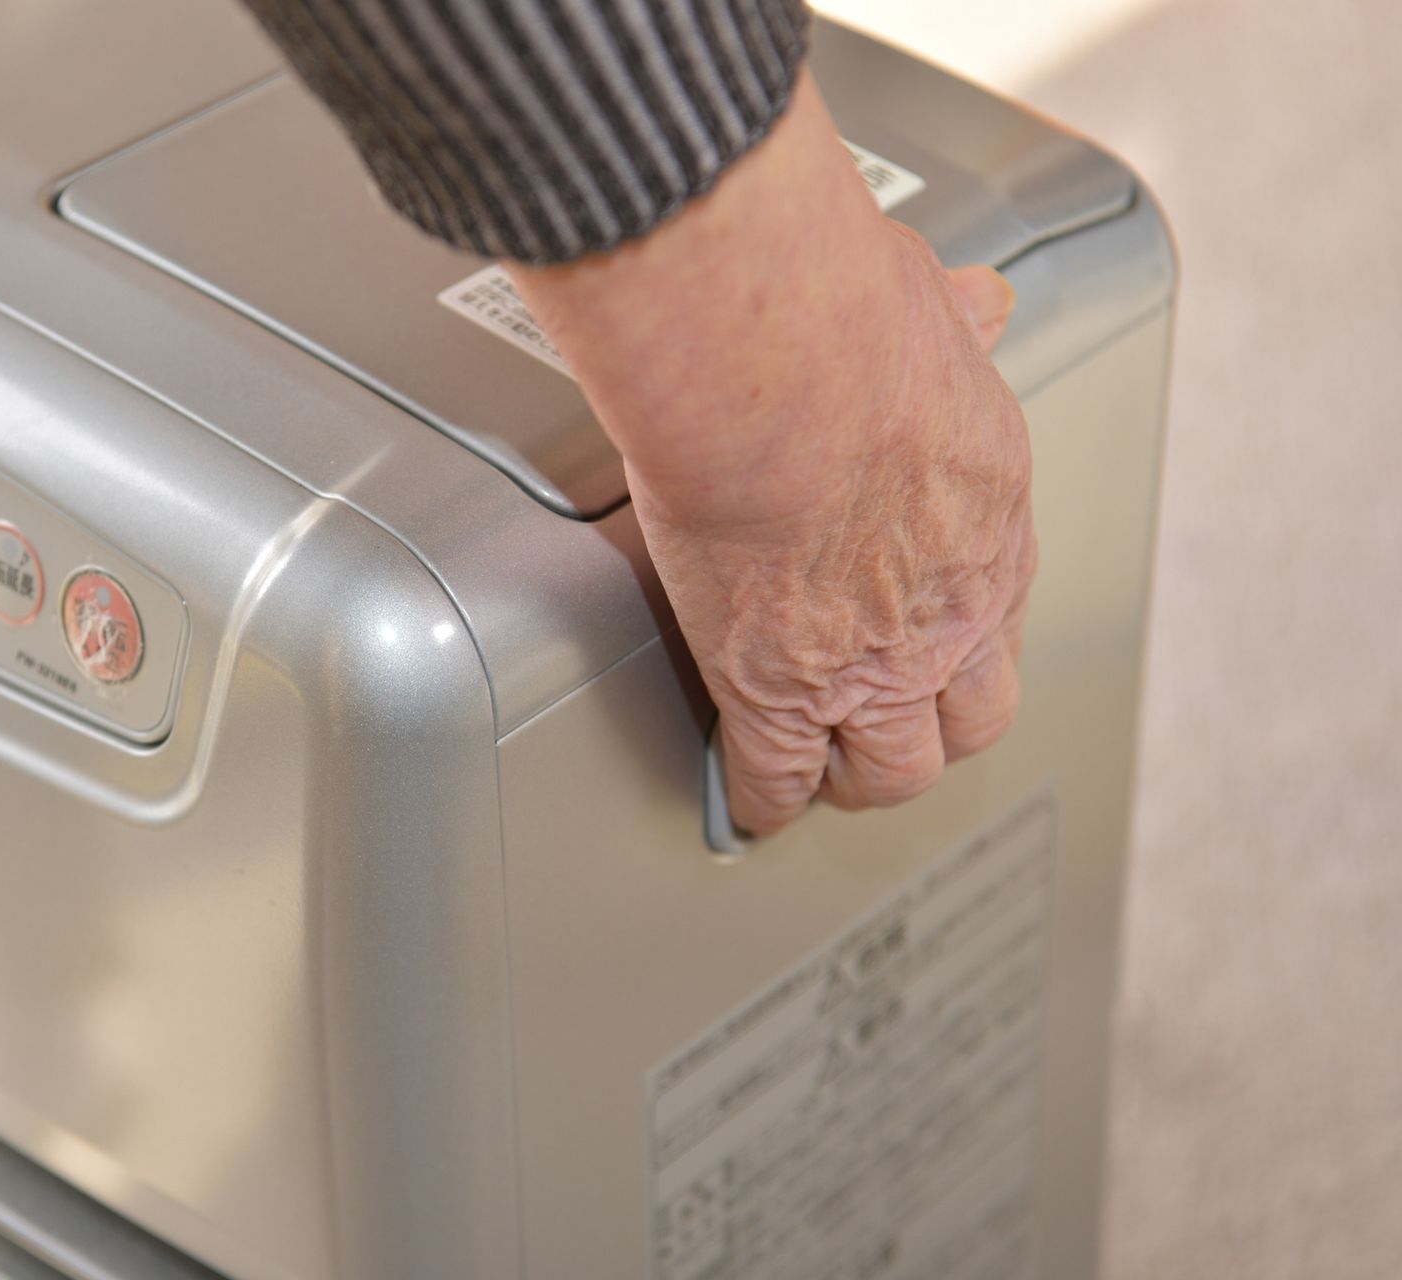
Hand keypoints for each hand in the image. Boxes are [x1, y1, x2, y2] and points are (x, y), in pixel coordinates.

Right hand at [511, 73, 1034, 837]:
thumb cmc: (847, 327)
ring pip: (889, 769)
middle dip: (930, 733)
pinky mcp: (778, 692)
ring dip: (854, 776)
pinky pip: (776, 777)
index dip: (962, 640)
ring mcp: (871, 666)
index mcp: (991, 523)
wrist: (782, 371)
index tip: (935, 641)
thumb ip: (954, 322)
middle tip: (893, 734)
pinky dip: (761, 796)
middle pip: (968, 719)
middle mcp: (951, 612)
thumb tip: (973, 300)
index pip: (995, 614)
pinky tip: (746, 802)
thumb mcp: (935, 311)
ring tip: (820, 777)